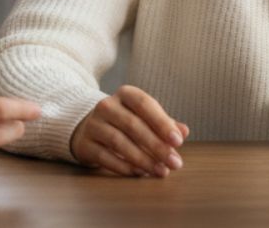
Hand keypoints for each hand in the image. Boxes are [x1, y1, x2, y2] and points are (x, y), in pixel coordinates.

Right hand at [70, 85, 188, 177]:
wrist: (89, 128)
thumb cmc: (125, 122)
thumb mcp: (144, 117)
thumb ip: (165, 123)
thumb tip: (184, 131)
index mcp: (125, 94)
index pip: (144, 104)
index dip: (162, 122)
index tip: (178, 141)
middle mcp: (106, 106)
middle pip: (133, 125)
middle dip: (157, 146)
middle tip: (175, 163)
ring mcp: (93, 124)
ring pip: (119, 142)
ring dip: (143, 159)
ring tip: (161, 171)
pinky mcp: (85, 144)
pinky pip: (105, 157)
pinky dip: (124, 167)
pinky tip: (140, 173)